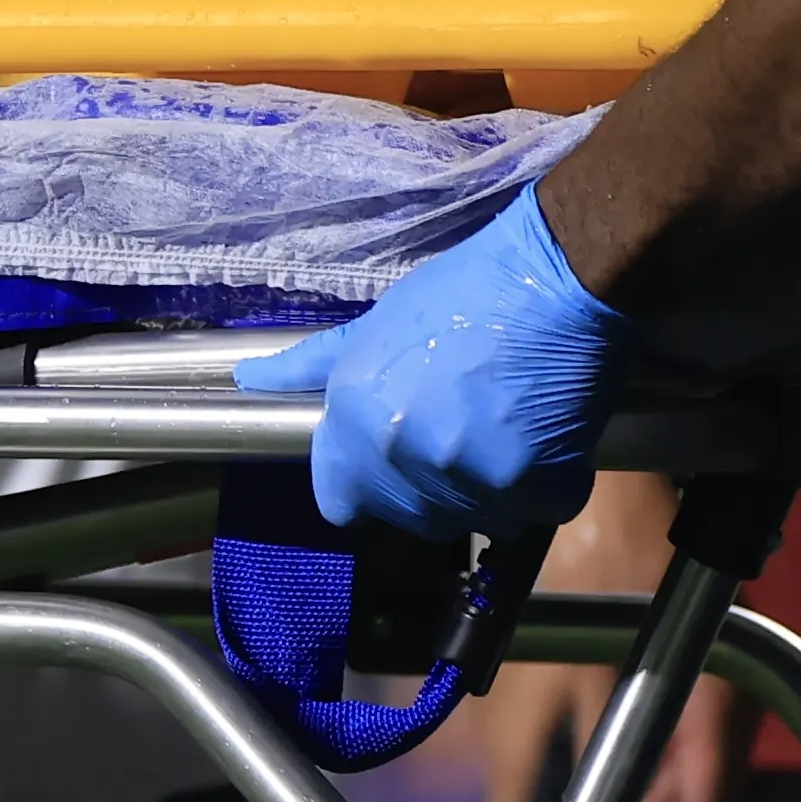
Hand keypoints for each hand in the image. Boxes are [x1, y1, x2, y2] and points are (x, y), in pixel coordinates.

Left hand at [234, 184, 627, 539]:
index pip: (340, 503)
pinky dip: (544, 487)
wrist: (554, 280)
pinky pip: (534, 513)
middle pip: (412, 516)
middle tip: (465, 431)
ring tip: (506, 429)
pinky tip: (543, 436)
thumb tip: (247, 379)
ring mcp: (471, 477)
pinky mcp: (536, 487)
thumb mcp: (374, 325)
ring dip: (491, 491)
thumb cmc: (463, 294)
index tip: (393, 461)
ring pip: (476, 521)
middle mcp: (404, 455)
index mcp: (357, 417)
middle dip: (434, 488)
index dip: (366, 486)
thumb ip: (313, 366)